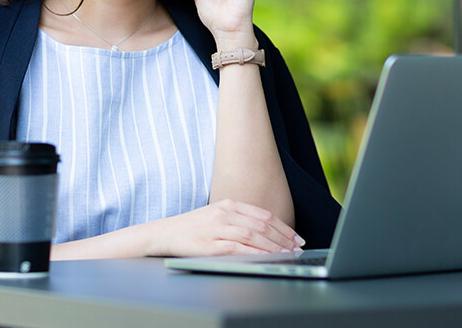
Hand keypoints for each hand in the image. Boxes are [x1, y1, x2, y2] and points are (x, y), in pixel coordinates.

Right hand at [141, 199, 304, 256]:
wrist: (164, 233)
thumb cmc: (192, 228)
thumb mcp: (216, 216)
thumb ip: (238, 221)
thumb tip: (265, 233)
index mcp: (228, 204)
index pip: (263, 215)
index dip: (283, 227)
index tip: (296, 237)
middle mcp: (225, 213)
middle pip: (262, 225)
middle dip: (283, 238)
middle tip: (296, 248)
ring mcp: (217, 227)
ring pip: (253, 236)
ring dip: (273, 246)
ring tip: (286, 254)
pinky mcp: (210, 243)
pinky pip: (238, 248)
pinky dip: (255, 253)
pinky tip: (266, 258)